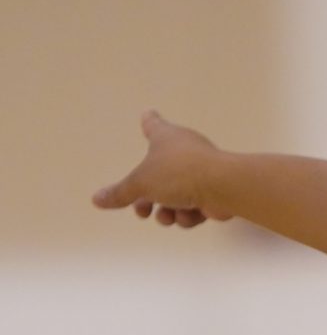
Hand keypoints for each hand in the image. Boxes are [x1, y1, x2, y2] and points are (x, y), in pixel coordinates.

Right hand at [91, 111, 232, 228]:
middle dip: (148, 197)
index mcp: (166, 137)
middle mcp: (185, 150)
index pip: (153, 125)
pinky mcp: (216, 191)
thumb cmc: (177, 174)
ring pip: (177, 194)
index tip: (148, 116)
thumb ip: (119, 193)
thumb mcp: (140, 184)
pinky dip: (190, 214)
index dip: (148, 122)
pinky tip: (189, 216)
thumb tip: (96, 199)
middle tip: (142, 211)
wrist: (222, 187)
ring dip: (169, 211)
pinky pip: (195, 205)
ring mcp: (202, 170)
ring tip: (167, 217)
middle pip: (160, 172)